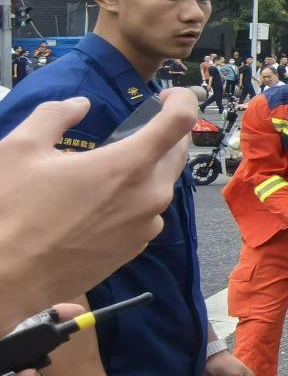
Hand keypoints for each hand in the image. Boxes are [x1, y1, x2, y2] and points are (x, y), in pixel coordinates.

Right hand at [0, 89, 196, 318]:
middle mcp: (149, 196)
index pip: (180, 121)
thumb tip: (79, 105)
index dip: (181, 100)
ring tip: (107, 167)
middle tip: (134, 127)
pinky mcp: (136, 248)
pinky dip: (134, 197)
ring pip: (162, 184)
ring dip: (146, 168)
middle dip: (163, 133)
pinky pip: (147, 212)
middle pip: (175, 152)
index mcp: (128, 166)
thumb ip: (55, 115)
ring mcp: (146, 226)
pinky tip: (100, 200)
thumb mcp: (20, 148)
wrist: (7, 279)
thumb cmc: (11, 211)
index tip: (166, 95)